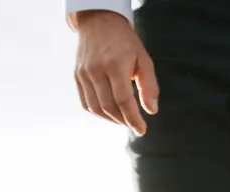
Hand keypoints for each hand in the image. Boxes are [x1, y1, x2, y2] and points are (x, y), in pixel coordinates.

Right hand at [73, 10, 157, 136]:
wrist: (99, 23)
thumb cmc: (126, 43)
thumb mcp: (144, 60)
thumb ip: (149, 86)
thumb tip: (152, 111)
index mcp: (115, 65)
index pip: (123, 100)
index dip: (133, 119)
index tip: (142, 130)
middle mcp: (96, 70)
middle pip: (109, 106)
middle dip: (124, 121)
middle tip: (135, 125)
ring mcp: (83, 73)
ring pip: (96, 108)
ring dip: (112, 119)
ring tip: (125, 120)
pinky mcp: (77, 76)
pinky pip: (86, 103)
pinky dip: (99, 113)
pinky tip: (111, 113)